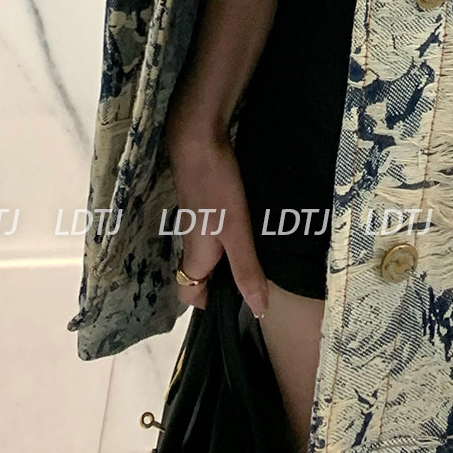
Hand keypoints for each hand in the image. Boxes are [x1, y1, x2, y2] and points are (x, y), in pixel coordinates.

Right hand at [166, 123, 270, 319]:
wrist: (198, 142)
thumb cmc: (216, 190)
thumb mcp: (237, 234)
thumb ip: (246, 271)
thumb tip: (258, 310)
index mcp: (196, 257)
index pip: (189, 295)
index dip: (207, 305)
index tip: (236, 306)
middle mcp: (192, 244)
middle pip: (202, 275)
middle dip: (224, 284)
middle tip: (258, 283)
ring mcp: (197, 222)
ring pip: (211, 253)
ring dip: (231, 260)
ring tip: (263, 258)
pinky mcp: (205, 205)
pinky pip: (216, 232)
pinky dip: (232, 238)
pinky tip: (255, 229)